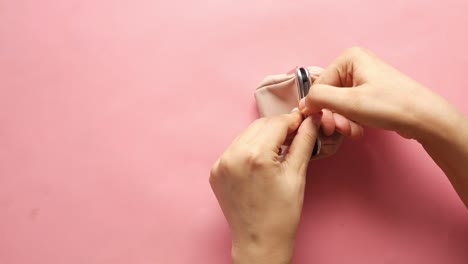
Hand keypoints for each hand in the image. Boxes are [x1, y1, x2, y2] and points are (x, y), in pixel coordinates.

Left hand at [210, 110, 320, 263]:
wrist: (259, 242)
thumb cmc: (281, 215)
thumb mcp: (296, 175)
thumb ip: (303, 142)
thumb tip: (311, 120)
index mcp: (255, 155)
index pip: (277, 123)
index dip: (293, 120)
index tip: (304, 121)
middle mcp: (233, 156)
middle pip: (260, 125)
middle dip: (279, 126)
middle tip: (295, 133)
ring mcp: (220, 164)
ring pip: (246, 135)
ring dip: (263, 135)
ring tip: (279, 147)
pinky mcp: (215, 172)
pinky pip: (234, 149)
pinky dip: (249, 147)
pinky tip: (262, 158)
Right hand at [300, 47, 467, 206]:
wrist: (424, 118)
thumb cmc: (389, 105)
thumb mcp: (348, 102)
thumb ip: (319, 99)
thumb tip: (302, 104)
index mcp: (349, 58)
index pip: (319, 85)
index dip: (318, 106)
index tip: (323, 124)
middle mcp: (355, 65)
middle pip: (329, 95)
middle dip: (333, 116)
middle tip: (339, 130)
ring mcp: (363, 79)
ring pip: (339, 104)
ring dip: (343, 122)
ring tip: (354, 131)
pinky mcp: (370, 94)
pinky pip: (350, 108)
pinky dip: (352, 121)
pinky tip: (360, 131)